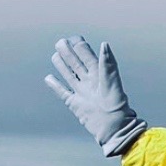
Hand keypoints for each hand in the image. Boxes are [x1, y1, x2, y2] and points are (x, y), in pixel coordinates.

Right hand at [45, 37, 146, 156]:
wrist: (113, 127)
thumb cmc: (116, 105)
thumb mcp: (112, 82)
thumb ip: (107, 64)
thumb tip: (104, 44)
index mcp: (99, 75)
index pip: (88, 57)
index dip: (81, 47)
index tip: (75, 38)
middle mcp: (89, 82)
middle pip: (76, 64)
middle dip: (68, 52)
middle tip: (61, 42)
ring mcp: (81, 92)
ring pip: (69, 75)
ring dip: (61, 65)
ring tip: (55, 55)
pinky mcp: (74, 103)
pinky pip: (62, 91)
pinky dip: (55, 84)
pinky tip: (49, 77)